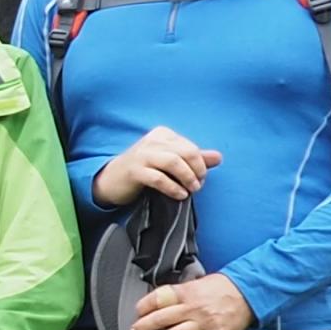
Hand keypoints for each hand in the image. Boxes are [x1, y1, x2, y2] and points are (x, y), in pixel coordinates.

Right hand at [93, 126, 220, 207]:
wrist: (111, 181)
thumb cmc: (143, 170)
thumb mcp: (169, 161)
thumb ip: (194, 158)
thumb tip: (218, 157)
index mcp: (162, 135)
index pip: (190, 147)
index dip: (201, 164)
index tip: (201, 178)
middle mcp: (152, 141)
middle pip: (184, 152)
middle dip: (197, 170)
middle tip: (199, 185)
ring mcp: (142, 155)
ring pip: (173, 162)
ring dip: (187, 178)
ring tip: (192, 190)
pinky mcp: (134, 171)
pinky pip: (158, 178)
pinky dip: (173, 187)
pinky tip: (180, 195)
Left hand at [131, 272, 254, 329]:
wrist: (250, 291)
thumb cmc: (226, 286)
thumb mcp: (200, 281)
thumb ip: (182, 291)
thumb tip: (164, 300)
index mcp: (188, 292)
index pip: (159, 298)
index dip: (145, 306)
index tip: (138, 312)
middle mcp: (194, 308)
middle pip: (163, 318)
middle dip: (145, 326)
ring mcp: (204, 323)